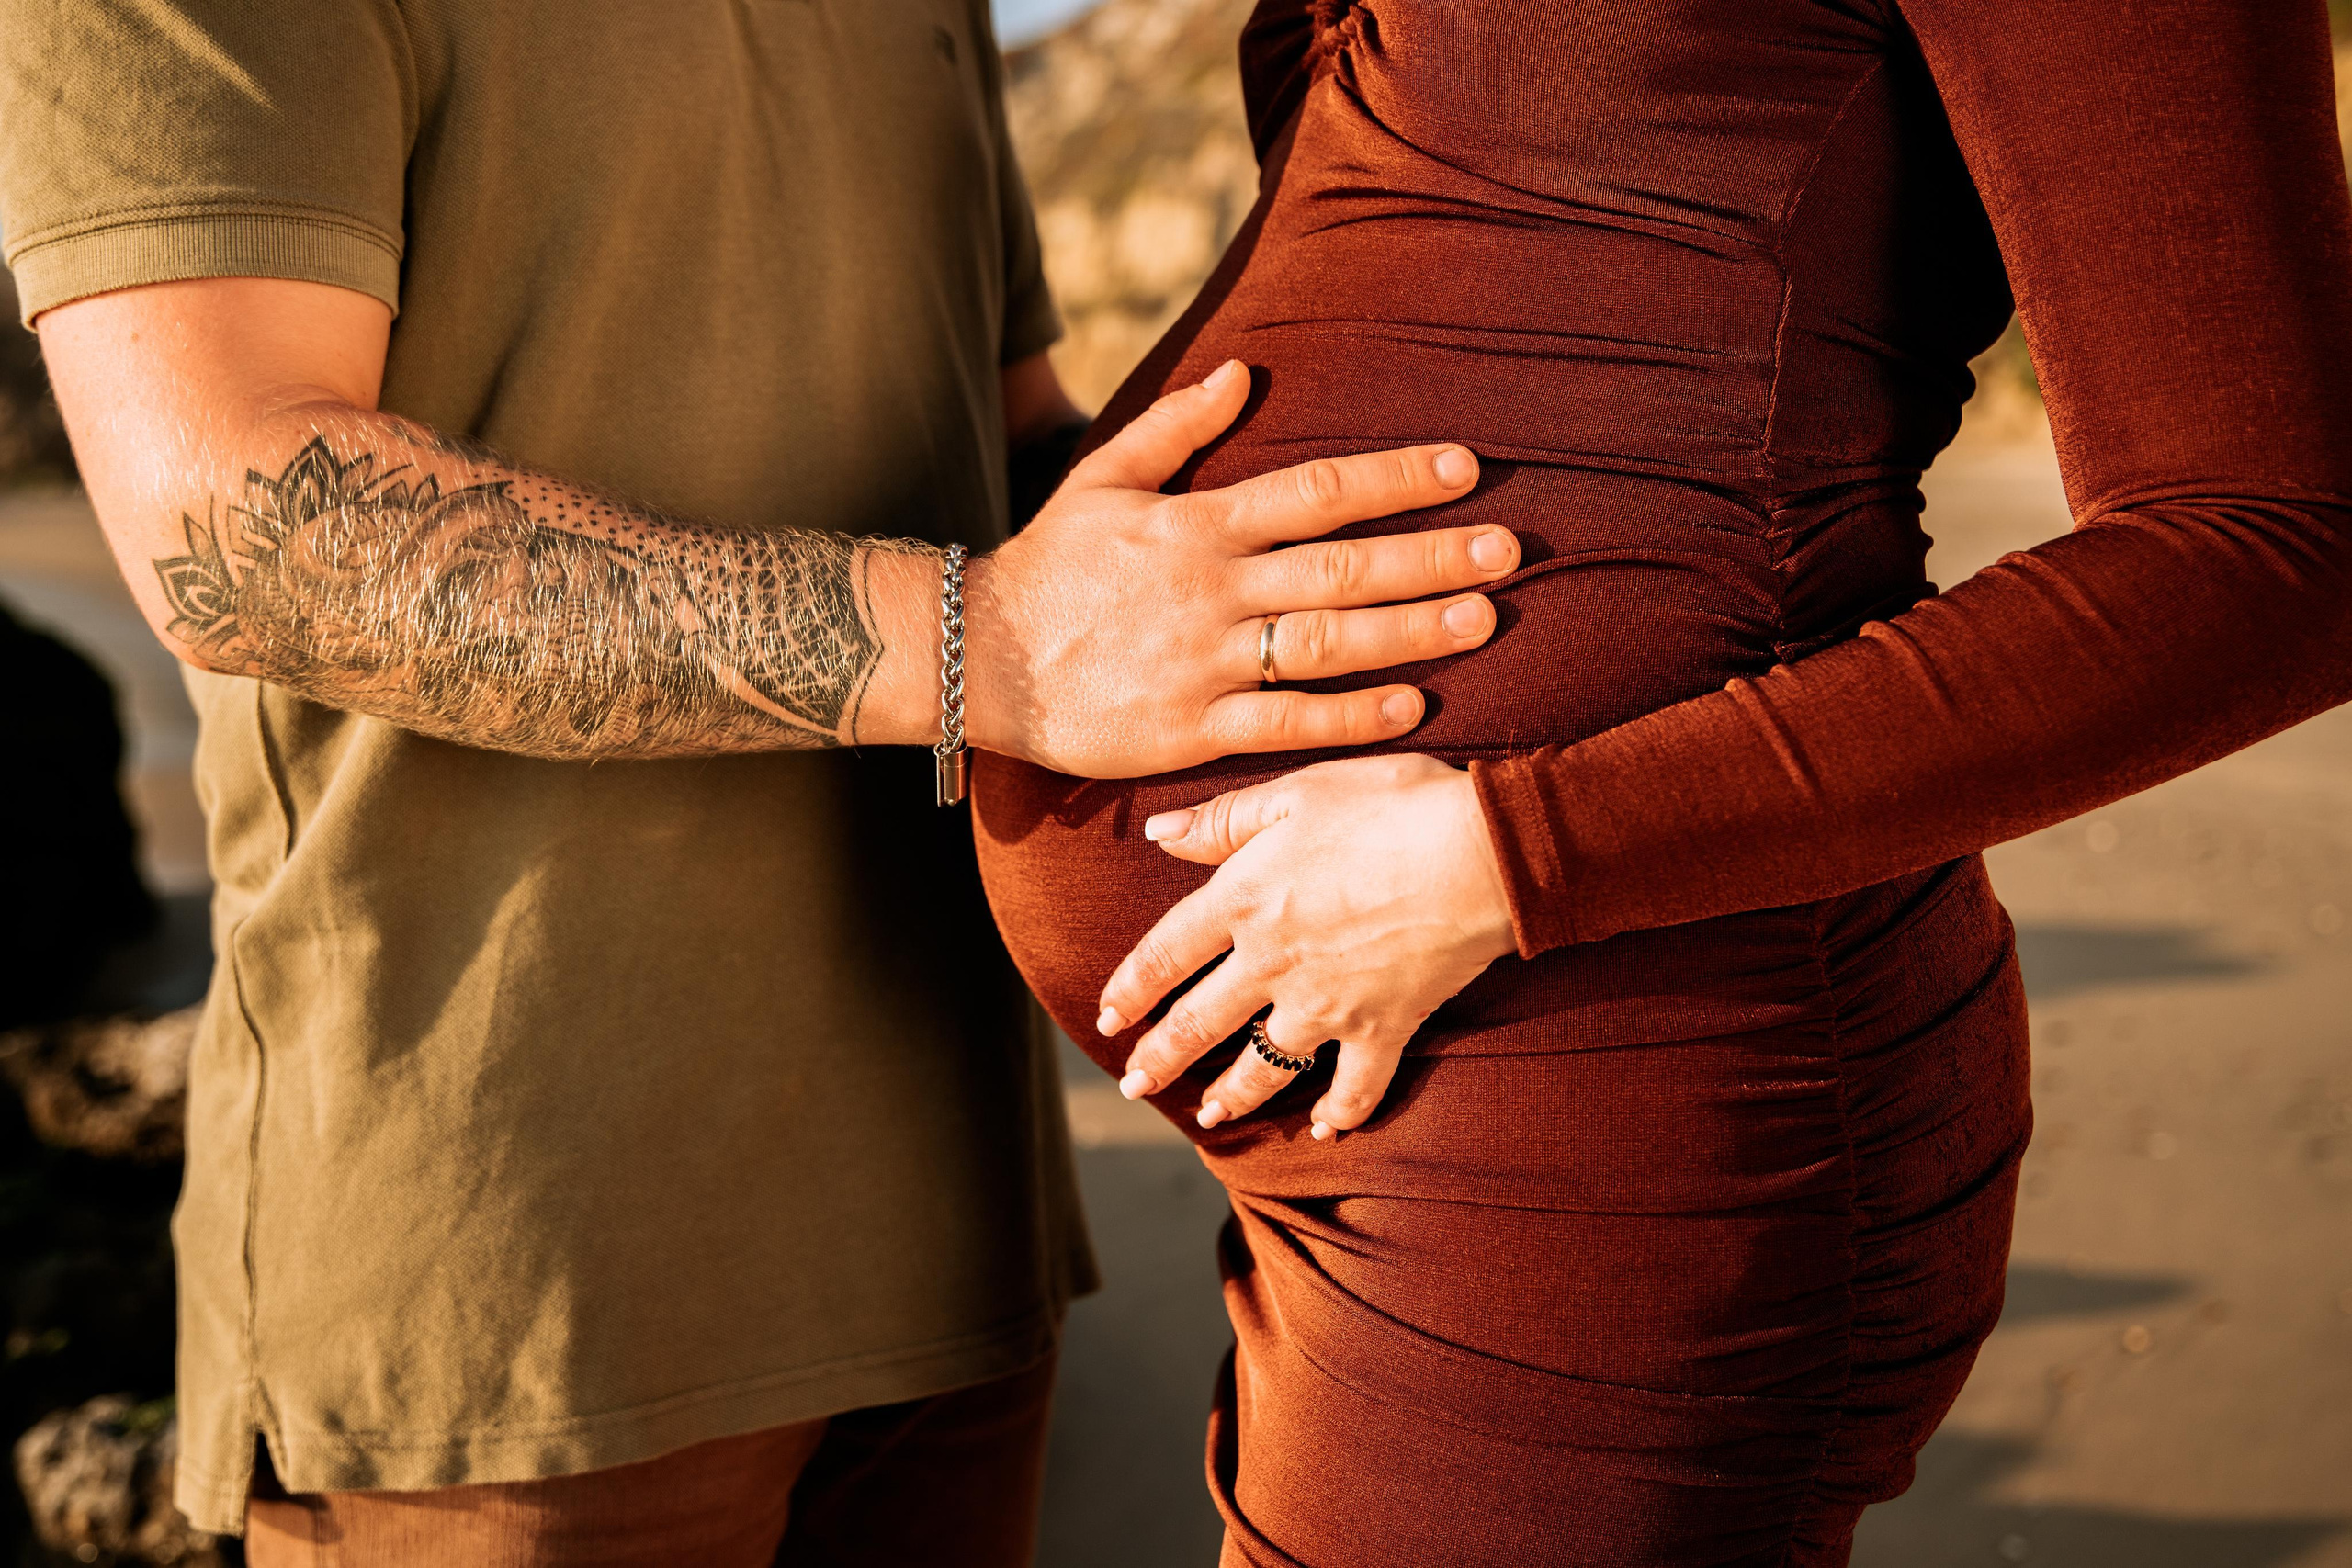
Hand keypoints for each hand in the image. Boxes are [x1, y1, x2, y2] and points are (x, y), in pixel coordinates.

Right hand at [964, 361, 1518, 776]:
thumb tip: (1244, 371)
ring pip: (1326, 643)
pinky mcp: (1190, 728)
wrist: (980, 657)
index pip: (1317, 491)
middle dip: (1431, 555)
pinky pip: (1285, 722)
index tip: (1465, 469)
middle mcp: (1213, 589)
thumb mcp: (1103, 477)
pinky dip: (1350, 715)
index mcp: (1198, 524)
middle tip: (1509, 549)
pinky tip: (1412, 707)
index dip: (1394, 478)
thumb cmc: (1047, 565)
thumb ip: (1177, 426)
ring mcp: (1205, 661)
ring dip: (1411, 631)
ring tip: (1485, 619)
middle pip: (1341, 567)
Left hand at [1097, 754, 1518, 1136]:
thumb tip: (1157, 834)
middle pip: (1200, 1022)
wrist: (1482, 853)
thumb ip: (1222, 819)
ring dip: (1232, 1096)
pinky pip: (1357, 1086)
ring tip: (1209, 1118)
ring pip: (1265, 1065)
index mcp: (1244, 899)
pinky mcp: (1385, 1028)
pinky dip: (1342, 1113)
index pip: (1165, 953)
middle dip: (1160, 1059)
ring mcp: (1328, 1005)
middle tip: (1132, 1087)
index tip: (1106, 1017)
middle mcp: (1273, 963)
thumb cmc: (1392, 804)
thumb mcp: (1297, 790)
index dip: (1130, 988)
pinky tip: (1325, 1130)